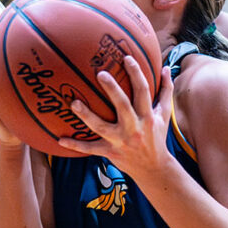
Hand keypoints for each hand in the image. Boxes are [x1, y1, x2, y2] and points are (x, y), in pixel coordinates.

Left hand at [57, 56, 174, 178]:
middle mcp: (134, 128)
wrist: (154, 168)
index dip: (136, 74)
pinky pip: (90, 149)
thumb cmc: (157, 136)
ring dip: (86, 116)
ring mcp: (120, 141)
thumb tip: (167, 68)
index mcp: (148, 116)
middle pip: (122, 106)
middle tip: (100, 73)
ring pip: (101, 127)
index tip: (127, 58)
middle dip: (112, 90)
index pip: (143, 91)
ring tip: (74, 103)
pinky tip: (60, 140)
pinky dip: (75, 145)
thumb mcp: (164, 114)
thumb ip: (165, 90)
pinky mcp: (109, 152)